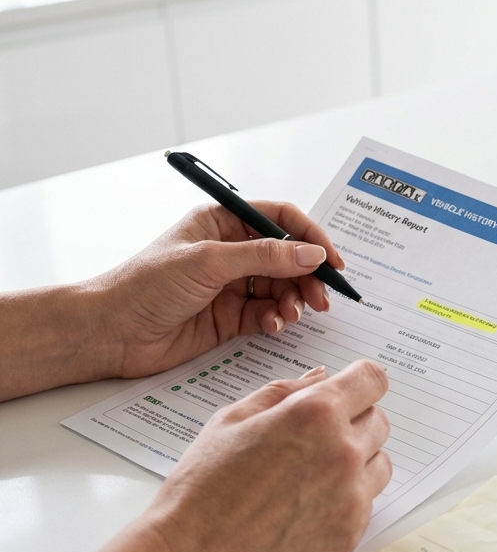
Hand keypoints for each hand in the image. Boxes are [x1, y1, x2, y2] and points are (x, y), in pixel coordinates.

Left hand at [97, 202, 345, 378]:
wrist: (110, 332)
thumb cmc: (144, 285)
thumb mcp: (209, 262)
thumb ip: (265, 257)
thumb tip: (311, 254)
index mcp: (221, 222)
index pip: (279, 219)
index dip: (310, 237)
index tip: (332, 260)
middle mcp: (229, 251)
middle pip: (287, 258)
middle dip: (307, 276)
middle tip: (321, 298)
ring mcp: (231, 285)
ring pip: (281, 288)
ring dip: (294, 300)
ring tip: (292, 313)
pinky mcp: (230, 317)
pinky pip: (267, 314)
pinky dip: (276, 319)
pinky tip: (272, 324)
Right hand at [141, 359, 391, 551]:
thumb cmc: (202, 489)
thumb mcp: (231, 421)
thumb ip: (283, 392)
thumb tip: (321, 377)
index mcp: (314, 414)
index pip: (372, 380)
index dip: (360, 382)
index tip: (352, 390)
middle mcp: (343, 451)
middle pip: (379, 421)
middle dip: (353, 421)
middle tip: (313, 439)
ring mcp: (351, 495)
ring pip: (379, 462)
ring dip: (357, 460)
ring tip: (310, 474)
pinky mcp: (351, 532)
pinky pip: (368, 501)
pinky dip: (348, 498)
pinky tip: (307, 505)